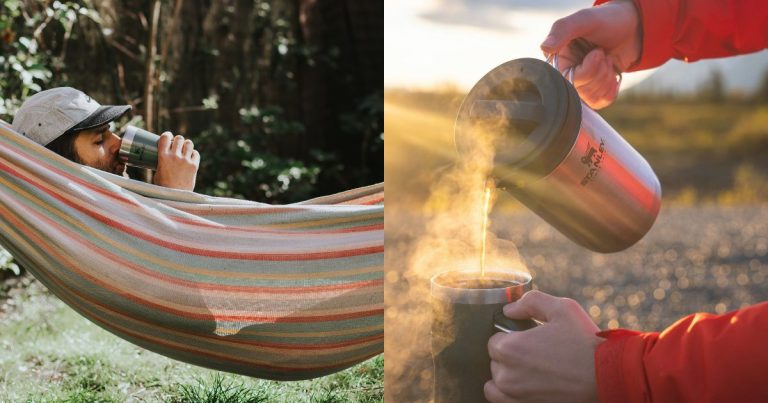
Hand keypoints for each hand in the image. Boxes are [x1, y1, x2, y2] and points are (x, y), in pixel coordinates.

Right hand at [152, 132, 199, 190]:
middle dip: (178, 140)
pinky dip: (193, 154)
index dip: (167, 135)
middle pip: (179, 138)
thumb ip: (161, 162)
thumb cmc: (163, 187)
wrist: (174, 196)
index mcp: (163, 156)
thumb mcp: (157, 171)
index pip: (165, 137)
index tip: (168, 136)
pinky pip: (196, 154)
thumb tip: (163, 158)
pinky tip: (191, 157)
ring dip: (186, 145)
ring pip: (189, 143)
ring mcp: (185, 161)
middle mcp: (175, 156)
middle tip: (177, 144)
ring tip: (185, 149)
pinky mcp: (194, 166)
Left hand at [485, 291, 601, 402]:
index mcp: (510, 348)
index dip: (511, 338)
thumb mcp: (561, 308)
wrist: (607, 376)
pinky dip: (508, 393)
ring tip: (530, 371)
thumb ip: (530, 302)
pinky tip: (525, 386)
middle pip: (495, 361)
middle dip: (510, 356)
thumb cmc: (585, 341)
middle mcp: (507, 375)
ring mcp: (515, 395)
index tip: (529, 340)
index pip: (494, 341)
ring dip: (507, 375)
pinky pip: (500, 400)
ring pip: (496, 382)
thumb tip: (509, 310)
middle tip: (536, 354)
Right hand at [542, 0, 640, 108]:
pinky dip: (610, 89)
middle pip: (579, 91)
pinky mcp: (593, 91)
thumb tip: (545, 47)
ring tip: (608, 60)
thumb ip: (562, 30)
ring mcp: (580, 84)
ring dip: (606, 79)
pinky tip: (612, 74)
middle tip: (604, 54)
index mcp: (557, 58)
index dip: (587, 71)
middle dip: (600, 72)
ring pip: (590, 98)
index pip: (565, 81)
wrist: (631, 27)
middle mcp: (565, 73)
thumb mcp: (583, 20)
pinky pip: (599, 102)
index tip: (598, 52)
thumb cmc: (606, 20)